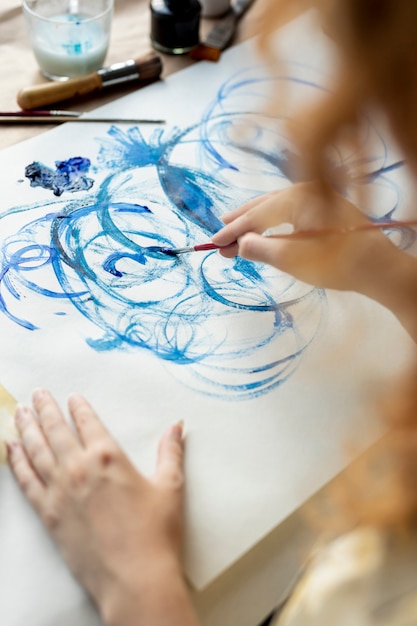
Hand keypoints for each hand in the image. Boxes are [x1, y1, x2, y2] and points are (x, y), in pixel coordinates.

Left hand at [7, 389, 197, 625]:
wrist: (134, 579)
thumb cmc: (155, 534)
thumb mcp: (170, 487)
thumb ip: (171, 452)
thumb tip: (177, 427)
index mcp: (109, 457)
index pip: (88, 422)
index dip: (79, 408)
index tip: (72, 398)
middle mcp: (79, 468)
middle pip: (57, 430)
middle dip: (47, 409)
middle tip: (38, 394)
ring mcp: (59, 491)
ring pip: (37, 450)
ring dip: (27, 428)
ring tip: (21, 412)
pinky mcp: (47, 515)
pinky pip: (26, 481)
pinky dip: (17, 462)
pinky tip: (11, 449)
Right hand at [212, 182, 399, 292]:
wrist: (381, 268)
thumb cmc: (337, 264)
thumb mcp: (293, 259)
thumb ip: (261, 249)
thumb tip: (240, 244)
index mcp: (298, 197)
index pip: (257, 215)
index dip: (233, 231)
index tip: (212, 243)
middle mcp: (307, 190)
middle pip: (264, 205)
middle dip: (241, 222)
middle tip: (219, 237)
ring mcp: (320, 197)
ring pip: (277, 207)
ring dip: (255, 220)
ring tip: (235, 230)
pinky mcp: (327, 208)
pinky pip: (291, 211)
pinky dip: (274, 221)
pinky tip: (266, 229)